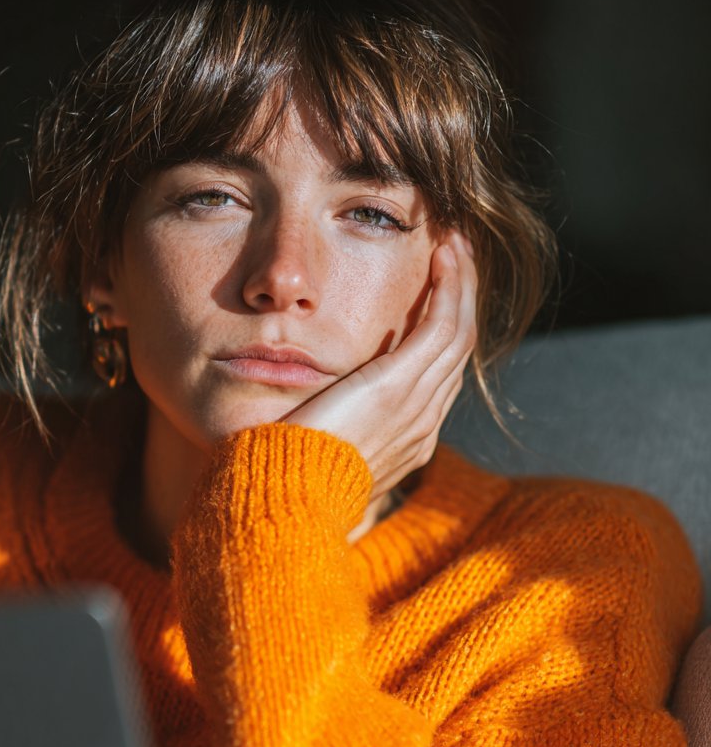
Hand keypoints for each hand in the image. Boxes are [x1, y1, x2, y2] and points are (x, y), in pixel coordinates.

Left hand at [285, 231, 476, 500]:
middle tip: (454, 255)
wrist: (285, 502)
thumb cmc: (285, 478)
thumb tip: (311, 418)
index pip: (434, 376)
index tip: (431, 296)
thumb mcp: (313, 452)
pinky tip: (444, 253)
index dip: (439, 331)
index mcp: (404, 441)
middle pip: (455, 351)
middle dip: (459, 300)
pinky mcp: (400, 387)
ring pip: (458, 333)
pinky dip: (451, 287)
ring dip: (461, 284)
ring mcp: (417, 406)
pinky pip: (444, 326)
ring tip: (454, 245)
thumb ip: (326, 430)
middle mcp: (421, 424)